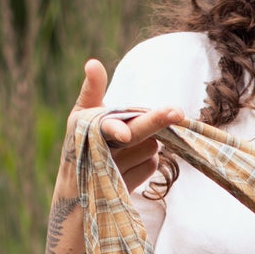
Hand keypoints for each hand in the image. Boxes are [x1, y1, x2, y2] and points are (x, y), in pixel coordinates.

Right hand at [69, 57, 184, 193]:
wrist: (76, 190)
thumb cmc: (81, 143)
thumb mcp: (81, 115)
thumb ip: (92, 89)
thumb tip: (93, 63)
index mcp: (88, 129)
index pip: (106, 126)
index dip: (116, 129)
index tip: (124, 135)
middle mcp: (101, 153)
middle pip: (136, 134)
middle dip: (155, 122)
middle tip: (177, 112)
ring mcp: (116, 173)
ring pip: (150, 146)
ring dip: (148, 141)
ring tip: (128, 146)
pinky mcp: (129, 186)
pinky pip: (152, 163)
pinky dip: (148, 159)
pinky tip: (132, 160)